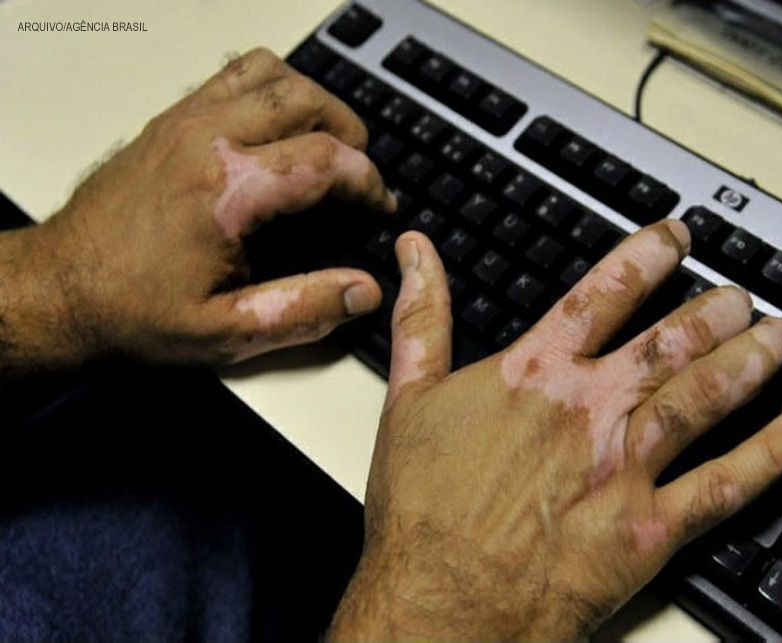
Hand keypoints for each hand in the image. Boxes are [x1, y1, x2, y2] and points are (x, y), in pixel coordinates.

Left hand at [2, 47, 393, 371]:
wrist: (61, 287)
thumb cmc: (133, 310)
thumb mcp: (224, 331)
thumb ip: (302, 309)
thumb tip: (363, 292)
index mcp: (224, 192)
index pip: (323, 160)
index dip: (366, 182)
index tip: (378, 206)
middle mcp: (204, 141)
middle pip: (304, 100)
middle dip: (348, 133)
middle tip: (360, 172)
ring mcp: (184, 121)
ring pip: (270, 73)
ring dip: (312, 100)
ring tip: (326, 140)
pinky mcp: (169, 120)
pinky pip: (233, 74)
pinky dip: (271, 88)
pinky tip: (278, 127)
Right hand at [331, 222, 781, 638]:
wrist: (441, 598)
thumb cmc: (424, 507)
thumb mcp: (408, 396)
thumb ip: (420, 317)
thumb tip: (413, 254)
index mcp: (534, 375)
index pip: (603, 293)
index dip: (646, 256)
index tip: (676, 238)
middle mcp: (589, 410)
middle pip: (670, 342)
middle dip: (713, 311)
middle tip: (739, 296)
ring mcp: (624, 466)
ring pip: (705, 397)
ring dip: (749, 362)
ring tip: (776, 338)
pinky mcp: (649, 526)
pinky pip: (726, 484)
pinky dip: (771, 454)